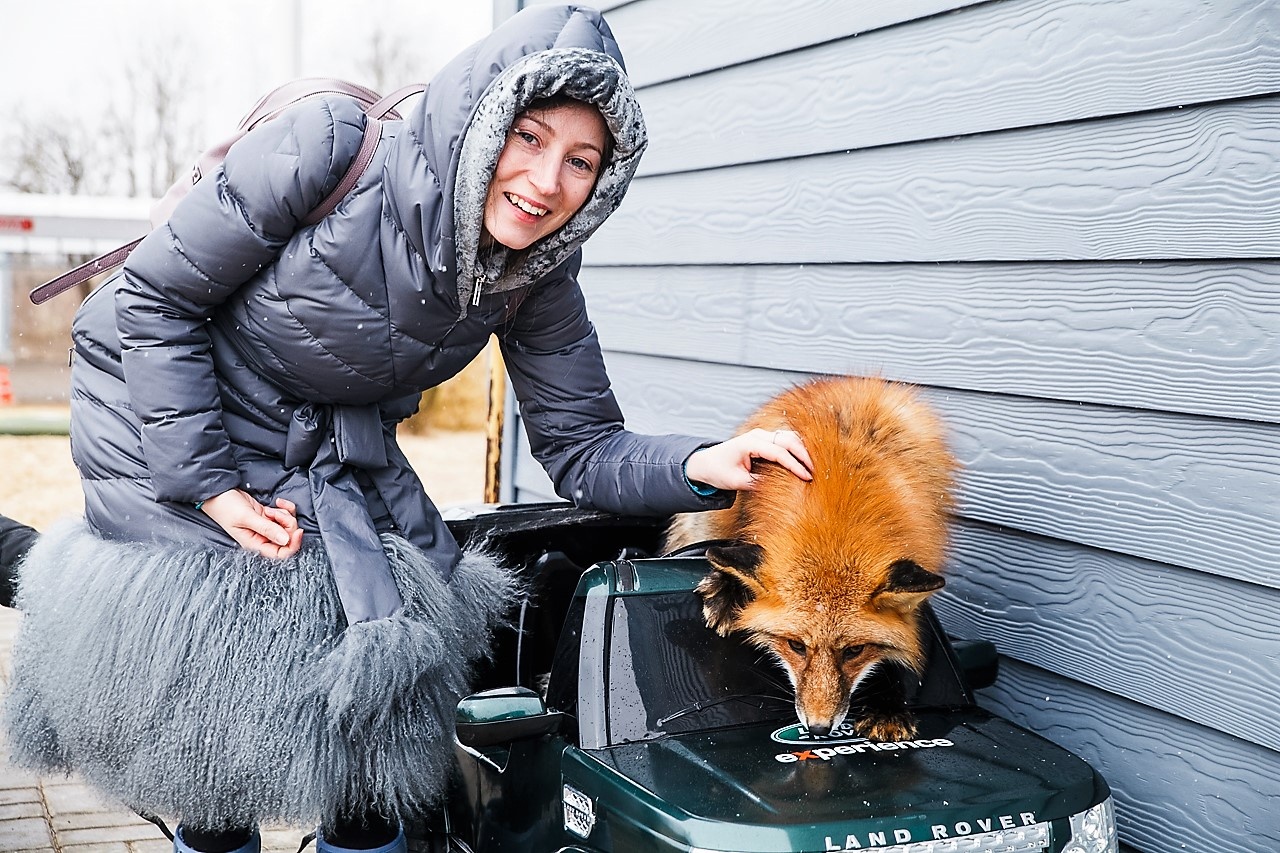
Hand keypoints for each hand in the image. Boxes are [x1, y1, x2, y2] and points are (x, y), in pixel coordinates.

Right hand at [199, 489, 302, 559]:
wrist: (218, 492)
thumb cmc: (225, 507)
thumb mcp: (246, 518)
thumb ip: (266, 529)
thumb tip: (286, 540)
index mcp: (255, 544)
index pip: (281, 554)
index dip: (293, 545)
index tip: (298, 531)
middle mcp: (262, 538)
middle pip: (288, 538)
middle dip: (288, 524)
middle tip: (276, 513)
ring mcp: (266, 527)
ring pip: (288, 525)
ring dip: (285, 515)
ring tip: (271, 508)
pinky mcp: (268, 516)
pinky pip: (285, 515)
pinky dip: (285, 508)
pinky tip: (277, 502)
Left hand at [684, 428, 812, 491]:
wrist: (705, 463)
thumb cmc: (718, 471)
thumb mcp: (737, 482)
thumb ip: (758, 482)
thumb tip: (779, 486)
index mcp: (749, 443)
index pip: (778, 453)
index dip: (795, 465)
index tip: (807, 477)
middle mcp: (756, 435)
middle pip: (788, 440)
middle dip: (803, 455)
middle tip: (814, 471)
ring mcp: (760, 435)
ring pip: (788, 437)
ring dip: (801, 450)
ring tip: (811, 466)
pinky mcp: (763, 439)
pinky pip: (783, 440)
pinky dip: (795, 448)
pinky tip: (802, 460)